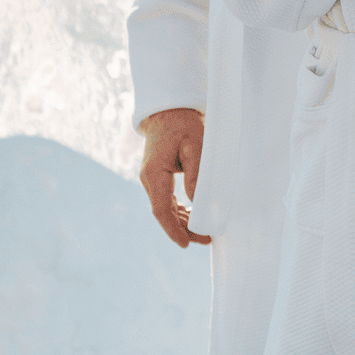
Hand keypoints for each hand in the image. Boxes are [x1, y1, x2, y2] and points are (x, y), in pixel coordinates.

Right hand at [138, 107, 208, 247]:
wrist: (167, 110)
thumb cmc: (182, 124)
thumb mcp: (195, 145)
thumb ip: (196, 175)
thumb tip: (198, 204)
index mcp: (154, 173)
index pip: (161, 209)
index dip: (173, 229)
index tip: (186, 244)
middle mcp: (148, 179)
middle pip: (163, 213)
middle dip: (183, 229)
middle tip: (206, 239)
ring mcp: (151, 178)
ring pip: (165, 208)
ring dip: (181, 222)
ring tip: (203, 233)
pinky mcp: (157, 176)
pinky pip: (166, 200)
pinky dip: (178, 211)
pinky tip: (192, 217)